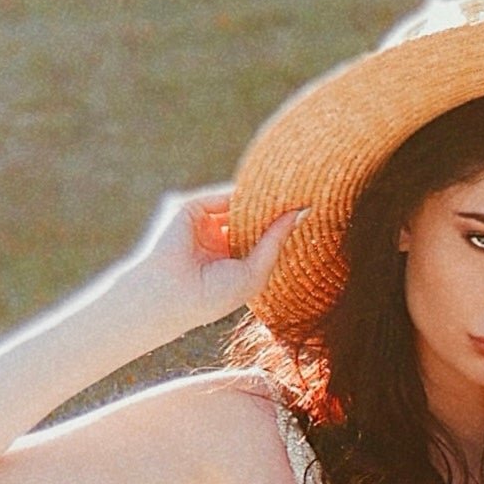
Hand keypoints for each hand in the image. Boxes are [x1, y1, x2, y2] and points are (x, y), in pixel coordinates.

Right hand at [124, 185, 300, 331]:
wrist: (174, 294)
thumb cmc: (214, 295)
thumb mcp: (255, 272)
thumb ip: (275, 242)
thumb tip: (299, 214)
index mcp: (235, 261)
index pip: (263, 237)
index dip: (283, 227)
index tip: (309, 212)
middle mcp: (221, 241)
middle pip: (254, 218)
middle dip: (275, 209)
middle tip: (305, 194)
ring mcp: (208, 225)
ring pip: (240, 205)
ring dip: (262, 199)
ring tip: (291, 189)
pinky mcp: (194, 210)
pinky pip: (223, 196)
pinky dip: (243, 193)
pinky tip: (265, 192)